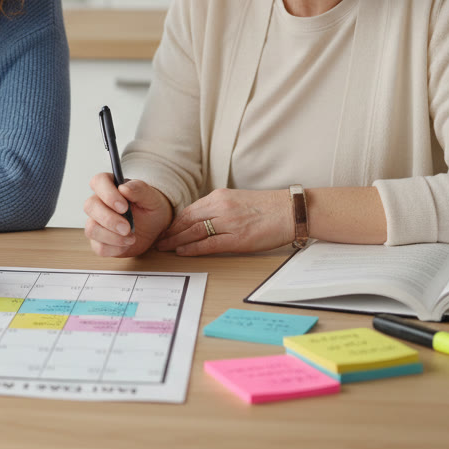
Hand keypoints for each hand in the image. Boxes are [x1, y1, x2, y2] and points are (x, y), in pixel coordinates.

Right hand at [83, 173, 173, 257]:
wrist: (155, 227)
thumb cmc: (150, 208)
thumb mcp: (151, 197)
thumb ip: (139, 189)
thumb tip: (124, 188)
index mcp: (110, 186)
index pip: (98, 181)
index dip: (107, 194)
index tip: (123, 206)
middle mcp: (99, 202)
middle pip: (90, 206)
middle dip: (109, 219)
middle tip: (128, 228)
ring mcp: (96, 222)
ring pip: (91, 228)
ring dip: (112, 237)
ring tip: (131, 238)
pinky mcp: (99, 240)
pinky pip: (98, 247)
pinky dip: (114, 249)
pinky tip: (126, 245)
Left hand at [155, 188, 292, 255]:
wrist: (291, 211)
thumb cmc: (267, 208)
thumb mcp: (238, 200)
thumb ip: (219, 208)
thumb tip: (200, 220)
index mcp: (220, 196)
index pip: (189, 210)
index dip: (174, 222)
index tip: (164, 230)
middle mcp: (221, 207)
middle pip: (187, 220)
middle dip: (170, 232)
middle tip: (157, 241)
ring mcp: (229, 222)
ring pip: (194, 231)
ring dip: (176, 240)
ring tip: (164, 248)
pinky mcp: (238, 238)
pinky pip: (209, 244)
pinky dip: (192, 248)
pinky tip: (182, 251)